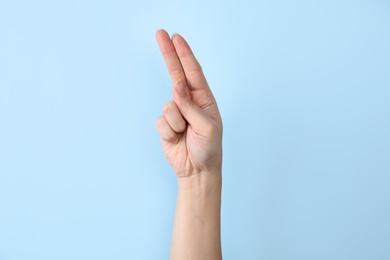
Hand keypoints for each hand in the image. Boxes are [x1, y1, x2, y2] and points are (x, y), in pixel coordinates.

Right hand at [155, 29, 222, 178]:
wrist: (197, 170)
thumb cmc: (209, 147)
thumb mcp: (207, 126)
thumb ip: (191, 106)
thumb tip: (177, 88)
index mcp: (204, 98)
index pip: (192, 72)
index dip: (184, 54)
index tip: (176, 38)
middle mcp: (188, 102)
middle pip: (175, 73)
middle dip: (169, 54)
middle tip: (160, 33)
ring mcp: (176, 113)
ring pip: (168, 106)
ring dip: (177, 122)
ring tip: (186, 134)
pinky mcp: (164, 125)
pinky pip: (160, 122)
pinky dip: (169, 132)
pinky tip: (177, 139)